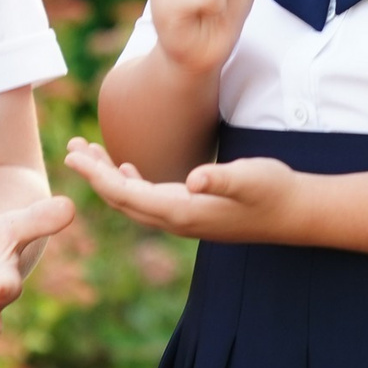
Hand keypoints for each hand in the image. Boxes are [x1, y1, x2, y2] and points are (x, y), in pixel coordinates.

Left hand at [63, 137, 306, 244]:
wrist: (295, 214)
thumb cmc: (273, 190)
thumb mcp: (250, 177)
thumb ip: (221, 178)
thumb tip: (193, 179)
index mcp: (182, 212)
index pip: (126, 194)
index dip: (97, 174)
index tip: (72, 155)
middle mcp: (176, 221)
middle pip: (121, 199)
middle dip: (93, 174)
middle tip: (71, 146)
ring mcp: (182, 220)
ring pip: (132, 201)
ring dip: (108, 177)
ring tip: (88, 152)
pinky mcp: (191, 214)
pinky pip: (148, 202)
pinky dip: (129, 183)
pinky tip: (125, 168)